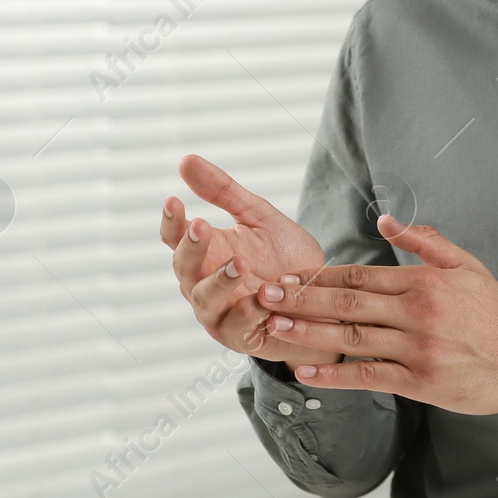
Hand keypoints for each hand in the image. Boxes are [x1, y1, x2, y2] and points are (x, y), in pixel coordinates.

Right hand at [160, 155, 340, 365]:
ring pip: (205, 300)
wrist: (325, 298)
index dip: (171, 221)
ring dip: (220, 281)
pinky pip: (238, 328)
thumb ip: (224, 192)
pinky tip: (262, 296)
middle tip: (202, 225)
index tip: (173, 200)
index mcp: (206, 254)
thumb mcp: (259, 217)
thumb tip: (185, 159)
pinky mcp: (243, 337)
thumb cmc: (286, 258)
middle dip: (191, 247)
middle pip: (184, 267)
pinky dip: (248, 312)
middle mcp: (204, 285)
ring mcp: (220, 314)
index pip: (176, 237)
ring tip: (238, 262)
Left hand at [259, 213, 497, 415]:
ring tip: (275, 328)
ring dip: (309, 333)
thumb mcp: (467, 265)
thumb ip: (425, 241)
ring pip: (353, 338)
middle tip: (267, 296)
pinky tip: (306, 371)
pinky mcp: (420, 381)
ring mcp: (417, 348)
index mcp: (425, 282)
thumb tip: (387, 219)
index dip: (321, 277)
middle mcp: (418, 312)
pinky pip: (369, 376)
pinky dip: (335, 374)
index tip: (290, 277)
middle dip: (303, 300)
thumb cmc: (496, 312)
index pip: (362, 276)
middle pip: (349, 304)